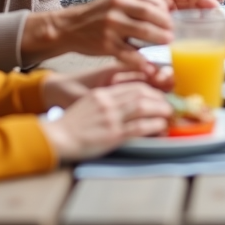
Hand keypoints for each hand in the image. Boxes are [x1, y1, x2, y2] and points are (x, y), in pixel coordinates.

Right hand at [23, 0, 209, 65]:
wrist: (68, 26)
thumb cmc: (104, 16)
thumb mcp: (126, 4)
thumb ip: (152, 6)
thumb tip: (185, 12)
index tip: (214, 5)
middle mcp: (123, 5)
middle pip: (160, 14)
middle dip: (175, 26)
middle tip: (183, 34)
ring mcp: (113, 24)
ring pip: (148, 32)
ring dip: (162, 40)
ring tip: (168, 43)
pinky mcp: (106, 43)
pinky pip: (130, 54)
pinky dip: (143, 62)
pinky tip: (152, 67)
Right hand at [39, 83, 172, 162]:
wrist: (57, 138)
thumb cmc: (71, 125)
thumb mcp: (88, 105)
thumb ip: (107, 101)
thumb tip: (128, 105)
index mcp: (102, 94)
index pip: (133, 86)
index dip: (150, 90)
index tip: (158, 96)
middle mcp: (108, 102)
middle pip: (141, 93)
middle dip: (159, 98)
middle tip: (167, 105)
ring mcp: (111, 118)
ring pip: (143, 107)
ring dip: (160, 110)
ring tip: (168, 114)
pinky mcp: (112, 134)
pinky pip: (138, 127)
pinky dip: (153, 125)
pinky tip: (160, 126)